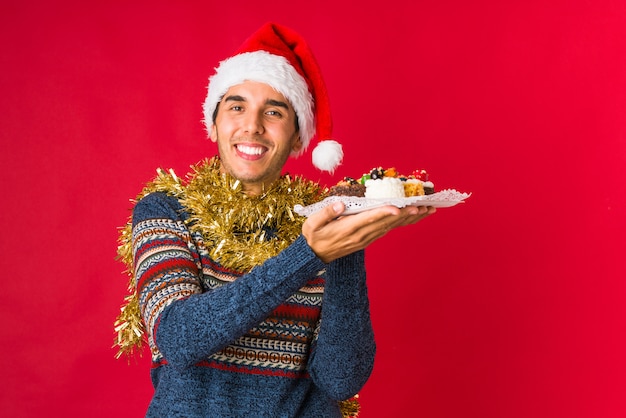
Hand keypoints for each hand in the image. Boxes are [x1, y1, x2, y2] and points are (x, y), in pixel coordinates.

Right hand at [302, 202, 434, 262]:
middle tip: (423, 205)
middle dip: (405, 214)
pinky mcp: (368, 239)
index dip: (384, 213)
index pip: (369, 219)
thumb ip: (326, 212)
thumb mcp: (312, 223)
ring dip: (409, 218)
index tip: (397, 207)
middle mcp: (360, 235)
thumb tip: (340, 203)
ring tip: (426, 210)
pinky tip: (412, 216)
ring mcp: (366, 238)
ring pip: (390, 227)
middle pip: (386, 223)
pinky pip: (388, 229)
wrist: (314, 255)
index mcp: (348, 229)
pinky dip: (401, 222)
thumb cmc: (313, 236)